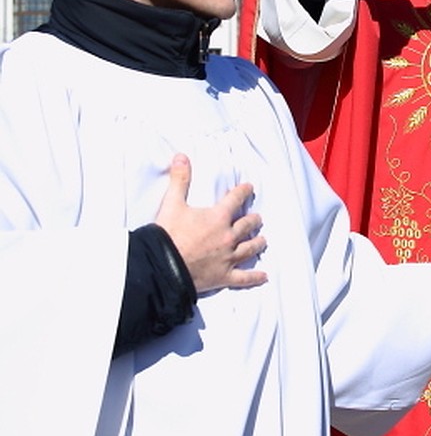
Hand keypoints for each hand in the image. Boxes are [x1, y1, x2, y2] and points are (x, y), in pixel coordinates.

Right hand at [155, 154, 266, 293]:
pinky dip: (255, 278)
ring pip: (249, 249)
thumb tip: (181, 156)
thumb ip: (179, 179)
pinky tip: (264, 277)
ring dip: (257, 243)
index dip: (243, 192)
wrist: (161, 266)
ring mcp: (228, 258)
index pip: (235, 200)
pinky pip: (243, 278)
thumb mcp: (172, 203)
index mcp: (218, 218)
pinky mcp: (223, 276)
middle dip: (253, 220)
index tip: (249, 187)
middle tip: (257, 218)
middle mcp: (228, 237)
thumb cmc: (167, 235)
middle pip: (247, 225)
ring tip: (263, 240)